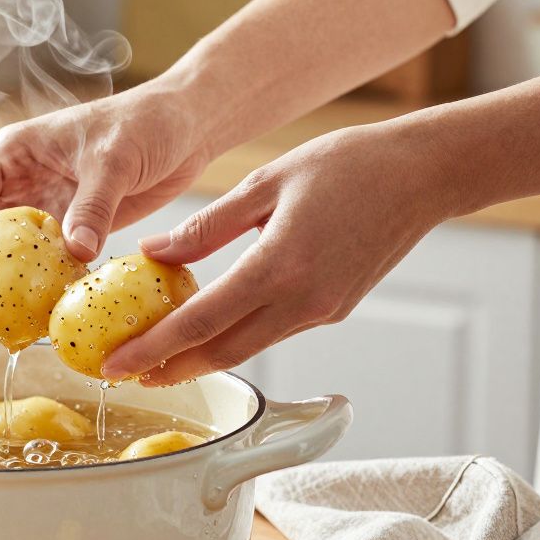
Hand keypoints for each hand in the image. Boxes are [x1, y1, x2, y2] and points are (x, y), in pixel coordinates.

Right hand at [0, 86, 212, 333]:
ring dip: (3, 291)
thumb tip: (76, 253)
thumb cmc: (146, 123)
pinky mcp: (73, 227)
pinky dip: (42, 289)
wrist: (189, 126)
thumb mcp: (114, 160)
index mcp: (13, 155)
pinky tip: (43, 317)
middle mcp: (21, 183)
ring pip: (10, 256)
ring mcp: (46, 207)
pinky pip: (48, 264)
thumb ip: (92, 206)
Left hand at [102, 122, 451, 384]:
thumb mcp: (264, 183)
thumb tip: (151, 252)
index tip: (115, 364)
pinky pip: (273, 332)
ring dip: (201, 359)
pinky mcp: (334, 309)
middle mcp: (302, 300)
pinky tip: (209, 330)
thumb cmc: (346, 165)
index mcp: (279, 266)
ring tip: (158, 361)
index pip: (199, 322)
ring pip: (248, 347)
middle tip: (126, 374)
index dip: (153, 349)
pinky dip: (235, 337)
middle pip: (221, 351)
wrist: (424, 174)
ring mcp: (322, 311)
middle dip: (170, 369)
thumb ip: (205, 226)